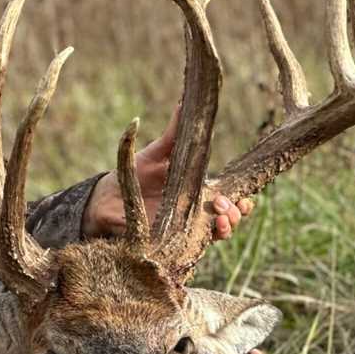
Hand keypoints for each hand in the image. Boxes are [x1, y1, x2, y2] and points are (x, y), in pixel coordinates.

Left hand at [83, 112, 253, 240]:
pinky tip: (200, 236)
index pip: (231, 200)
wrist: (107, 198)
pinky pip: (190, 250)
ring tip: (219, 219)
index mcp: (199, 192)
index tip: (247, 197)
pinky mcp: (168, 243)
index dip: (244, 202)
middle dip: (235, 214)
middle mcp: (196, 213)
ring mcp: (184, 230)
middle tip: (223, 204)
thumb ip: (175, 133)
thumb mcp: (158, 153)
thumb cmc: (136, 173)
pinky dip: (199, 245)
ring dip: (224, 229)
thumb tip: (184, 102)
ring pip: (215, 236)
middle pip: (230, 220)